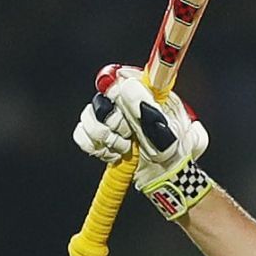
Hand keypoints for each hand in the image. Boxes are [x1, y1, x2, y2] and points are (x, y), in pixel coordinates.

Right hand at [73, 65, 212, 218]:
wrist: (165, 178)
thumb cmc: (174, 154)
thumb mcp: (168, 133)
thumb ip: (149, 110)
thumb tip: (128, 86)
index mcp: (148, 93)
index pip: (123, 76)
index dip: (117, 90)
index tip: (122, 106)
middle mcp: (128, 102)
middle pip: (102, 98)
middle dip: (114, 122)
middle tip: (129, 135)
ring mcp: (112, 118)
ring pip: (89, 115)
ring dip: (104, 137)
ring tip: (124, 148)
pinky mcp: (100, 135)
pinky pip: (81, 133)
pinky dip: (93, 145)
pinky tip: (112, 154)